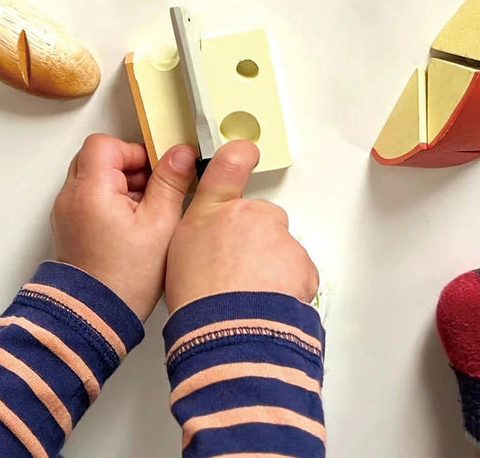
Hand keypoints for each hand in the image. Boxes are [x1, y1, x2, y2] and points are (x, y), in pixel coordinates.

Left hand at [50, 133, 196, 320]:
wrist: (93, 319)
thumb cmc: (124, 279)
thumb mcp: (161, 225)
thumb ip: (171, 182)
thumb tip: (181, 154)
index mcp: (91, 190)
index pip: (105, 144)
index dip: (132, 151)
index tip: (153, 171)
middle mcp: (71, 197)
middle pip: (96, 158)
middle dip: (127, 167)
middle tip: (151, 189)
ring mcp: (66, 213)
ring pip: (92, 177)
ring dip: (118, 184)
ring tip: (143, 212)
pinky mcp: (68, 228)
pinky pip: (87, 198)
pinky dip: (108, 202)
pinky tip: (131, 227)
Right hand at [164, 139, 318, 312]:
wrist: (227, 329)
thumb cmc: (197, 297)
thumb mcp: (178, 254)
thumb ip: (200, 233)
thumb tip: (209, 239)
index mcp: (211, 211)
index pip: (227, 166)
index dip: (240, 154)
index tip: (247, 150)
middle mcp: (247, 214)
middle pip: (261, 217)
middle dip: (256, 238)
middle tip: (238, 270)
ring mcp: (277, 236)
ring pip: (280, 248)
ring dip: (271, 266)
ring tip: (250, 294)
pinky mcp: (301, 261)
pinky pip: (298, 272)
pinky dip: (289, 286)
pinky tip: (268, 302)